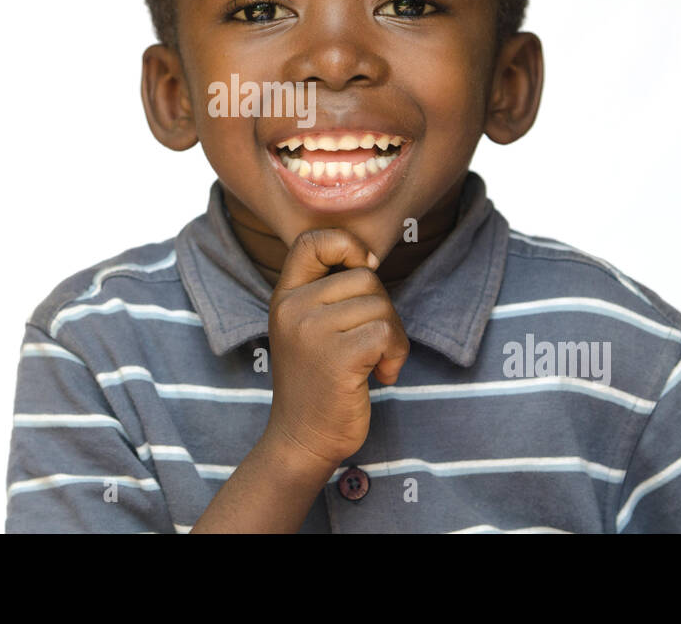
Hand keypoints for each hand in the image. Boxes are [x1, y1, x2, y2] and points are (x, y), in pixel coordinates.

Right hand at [262, 228, 410, 473]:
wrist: (302, 439)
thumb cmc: (316, 382)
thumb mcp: (307, 328)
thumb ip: (326, 293)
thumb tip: (371, 258)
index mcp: (284, 297)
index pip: (311, 241)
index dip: (347, 245)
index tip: (362, 272)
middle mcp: (293, 308)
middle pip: (364, 277)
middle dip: (382, 310)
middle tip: (373, 345)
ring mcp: (312, 331)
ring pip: (381, 305)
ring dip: (393, 337)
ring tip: (376, 363)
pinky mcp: (337, 356)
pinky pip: (387, 333)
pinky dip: (396, 354)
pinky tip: (382, 375)